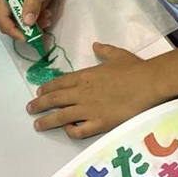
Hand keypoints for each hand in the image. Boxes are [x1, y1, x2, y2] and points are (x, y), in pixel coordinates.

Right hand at [0, 0, 55, 40]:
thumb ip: (32, 5)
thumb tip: (27, 22)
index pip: (2, 20)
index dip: (14, 31)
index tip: (27, 38)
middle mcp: (1, 5)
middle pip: (9, 26)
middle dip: (26, 30)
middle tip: (40, 30)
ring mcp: (9, 10)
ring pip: (18, 27)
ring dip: (33, 27)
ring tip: (47, 19)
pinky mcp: (18, 13)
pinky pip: (24, 24)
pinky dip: (35, 24)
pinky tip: (45, 17)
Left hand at [26, 44, 160, 137]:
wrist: (147, 83)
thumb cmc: (133, 68)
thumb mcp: (117, 55)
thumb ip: (104, 51)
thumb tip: (96, 45)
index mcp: (85, 76)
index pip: (59, 82)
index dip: (47, 88)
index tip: (39, 92)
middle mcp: (82, 93)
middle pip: (54, 99)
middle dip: (39, 104)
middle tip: (30, 109)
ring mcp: (89, 109)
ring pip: (60, 117)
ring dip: (46, 121)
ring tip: (37, 125)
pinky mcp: (99, 123)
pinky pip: (78, 130)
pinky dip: (70, 131)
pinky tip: (69, 130)